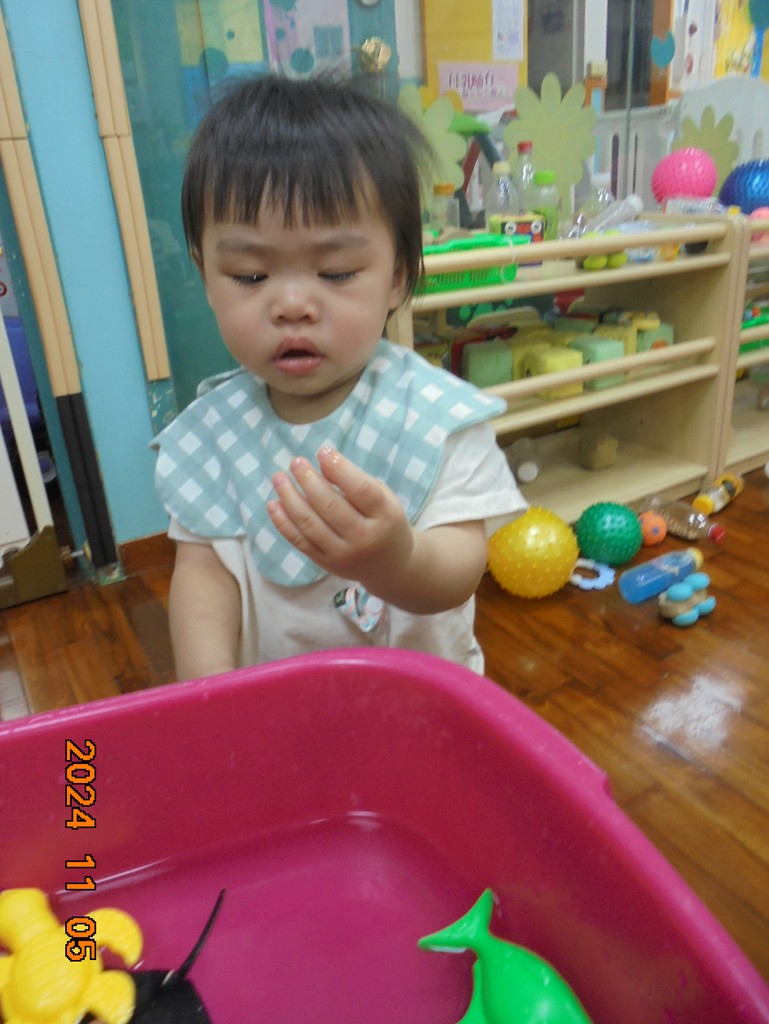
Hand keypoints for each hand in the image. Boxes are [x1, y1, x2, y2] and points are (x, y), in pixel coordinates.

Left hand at [267, 446, 413, 584]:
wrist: (391, 566)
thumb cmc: (385, 521)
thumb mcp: (382, 498)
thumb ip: (356, 481)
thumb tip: (322, 463)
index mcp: (385, 516)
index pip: (361, 490)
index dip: (340, 469)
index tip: (322, 451)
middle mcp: (364, 537)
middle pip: (330, 506)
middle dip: (308, 481)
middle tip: (296, 462)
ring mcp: (343, 553)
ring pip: (310, 524)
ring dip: (290, 498)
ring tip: (279, 478)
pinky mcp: (325, 563)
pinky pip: (299, 541)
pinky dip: (283, 523)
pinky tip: (273, 504)